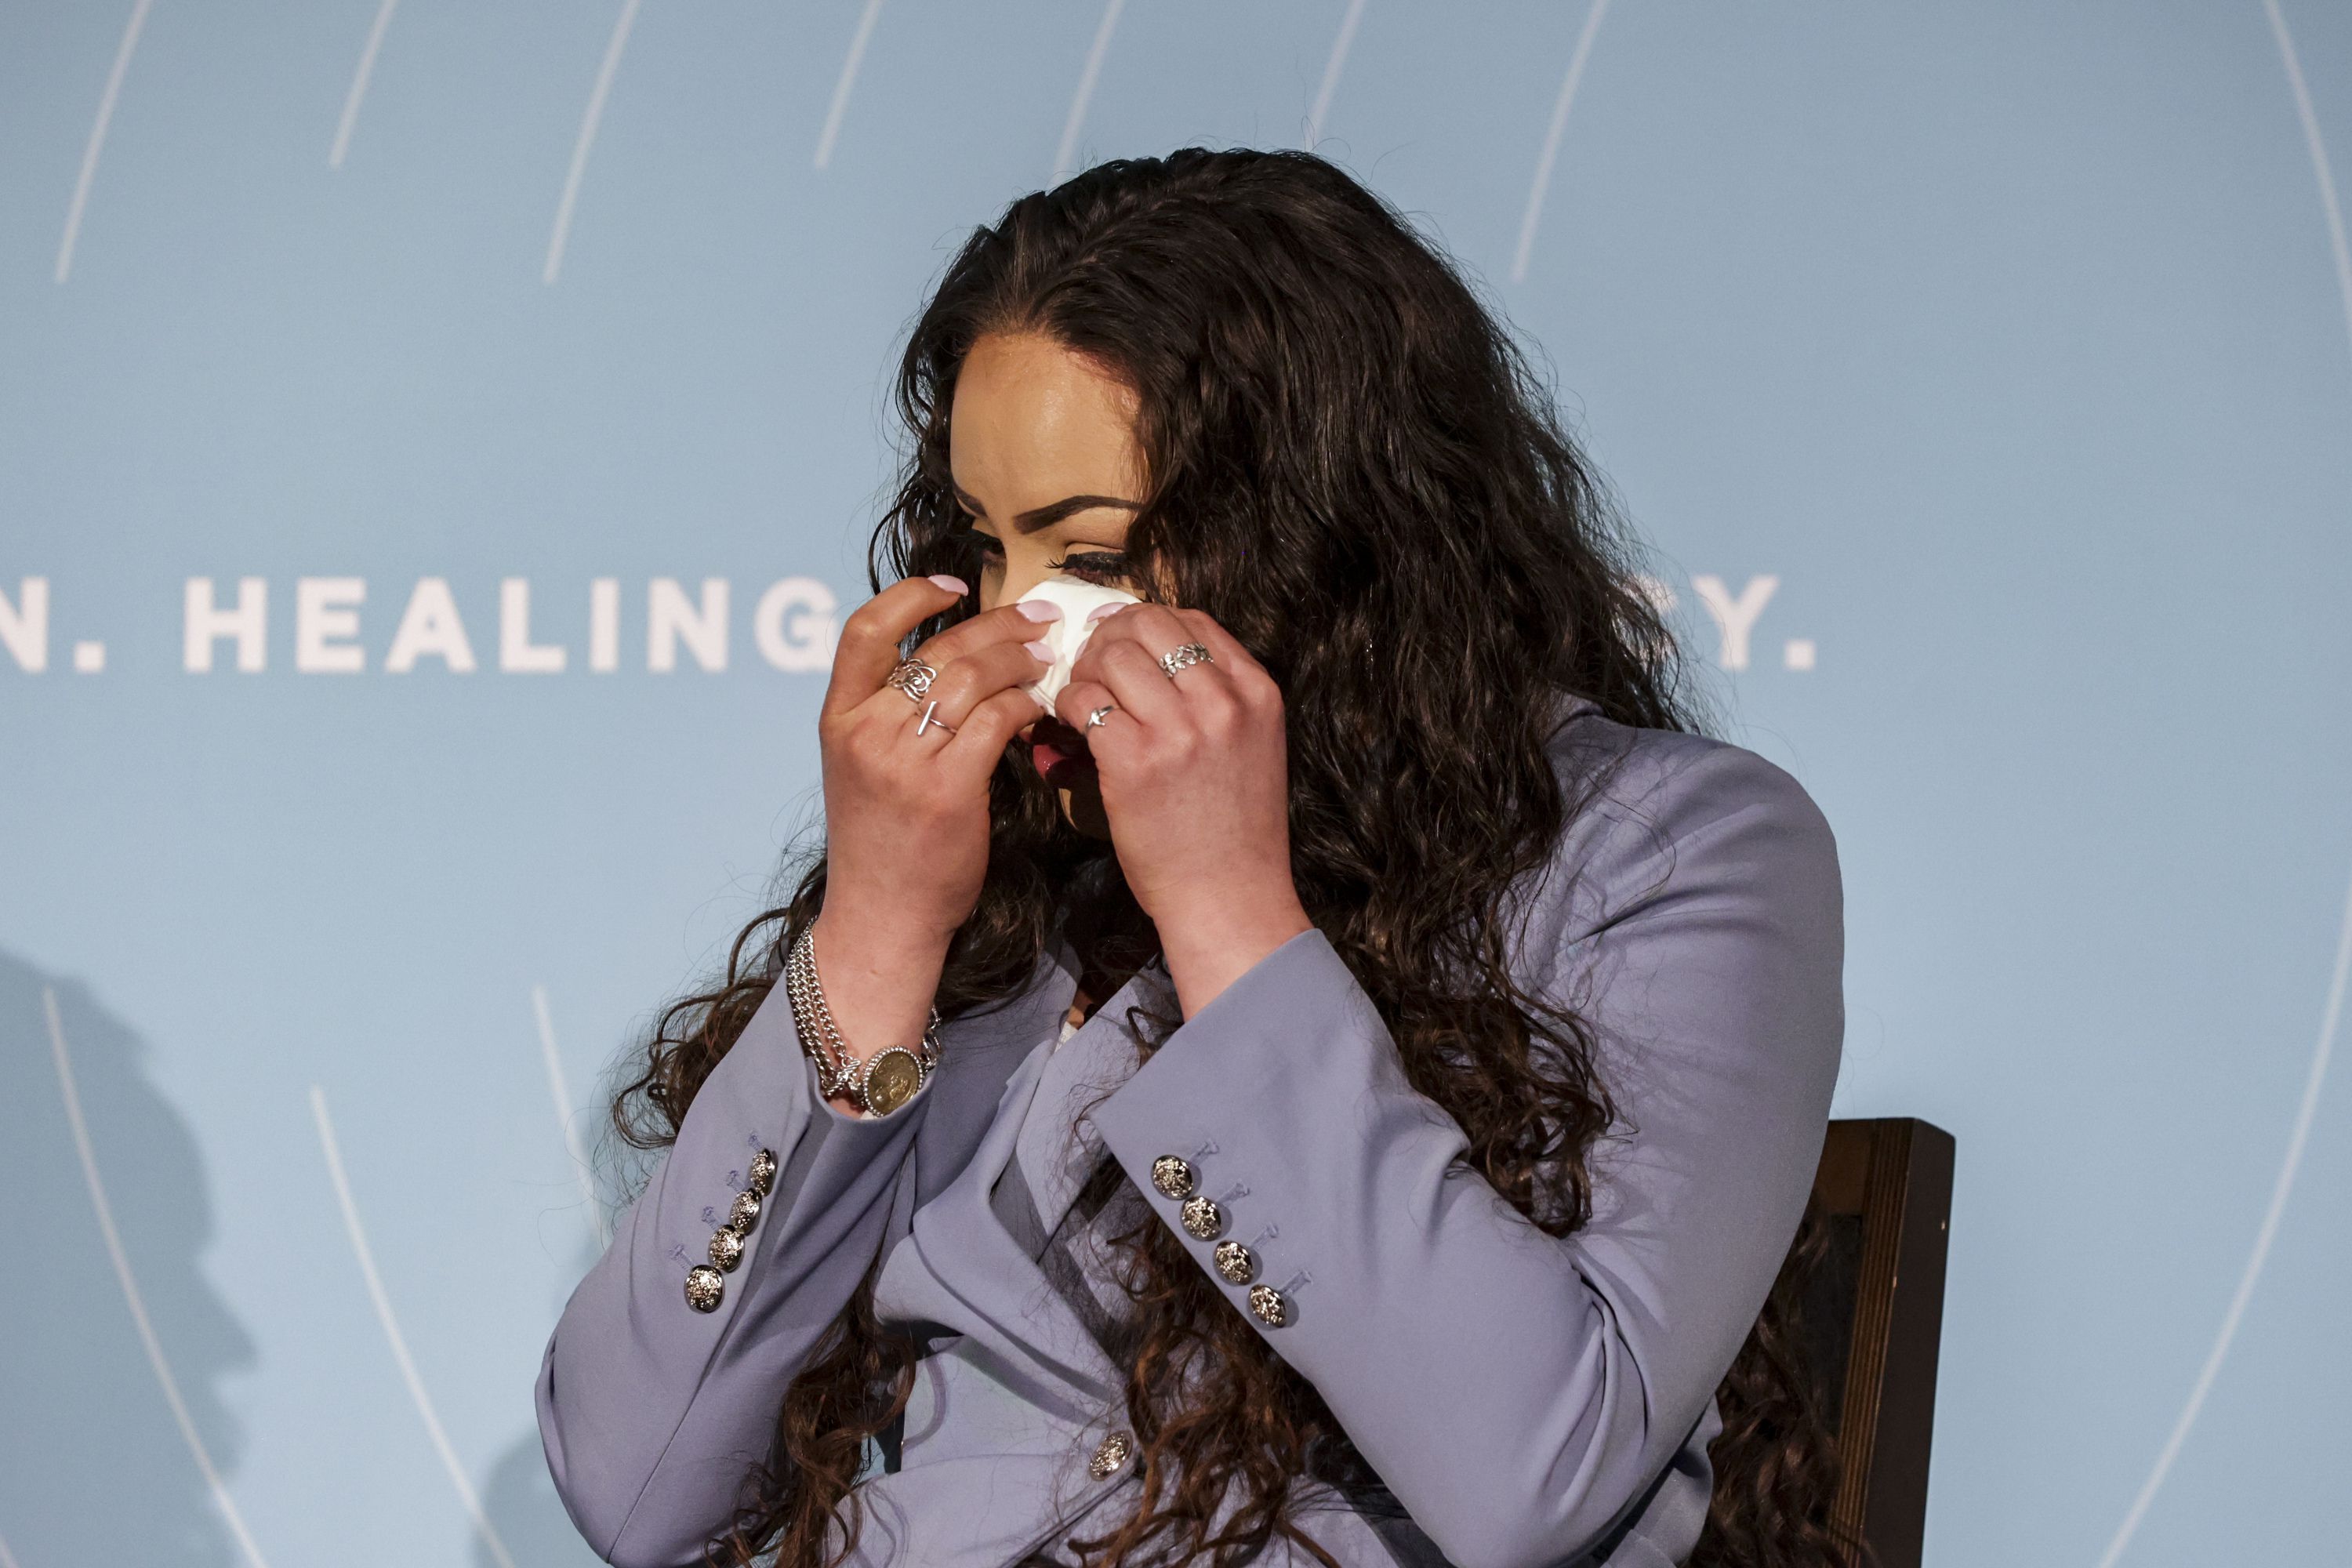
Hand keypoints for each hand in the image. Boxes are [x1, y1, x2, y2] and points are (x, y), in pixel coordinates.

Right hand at [811, 576, 1053, 1078]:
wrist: (882, 917)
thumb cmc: (883, 845)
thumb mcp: (864, 769)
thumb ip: (893, 717)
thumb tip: (954, 665)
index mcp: (839, 719)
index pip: (864, 631)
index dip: (910, 596)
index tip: (956, 586)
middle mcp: (865, 731)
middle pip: (937, 649)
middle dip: (998, 625)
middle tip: (1041, 619)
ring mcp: (903, 760)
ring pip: (972, 677)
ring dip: (1020, 660)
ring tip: (1051, 659)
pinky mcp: (946, 789)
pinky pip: (997, 721)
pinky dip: (1026, 704)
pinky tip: (1042, 706)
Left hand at [1055, 603, 1310, 1016]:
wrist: (1230, 896)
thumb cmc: (1235, 829)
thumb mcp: (1253, 746)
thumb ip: (1219, 696)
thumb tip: (1152, 654)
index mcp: (1256, 692)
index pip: (1192, 619)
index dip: (1145, 621)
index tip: (1121, 640)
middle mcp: (1222, 702)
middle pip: (1148, 624)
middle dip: (1108, 636)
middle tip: (1090, 663)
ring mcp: (1179, 730)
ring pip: (1111, 655)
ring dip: (1084, 669)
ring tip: (1080, 697)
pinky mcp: (1134, 761)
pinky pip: (1084, 700)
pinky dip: (1068, 704)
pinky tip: (1069, 724)